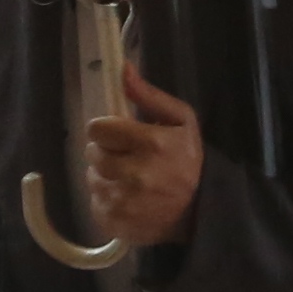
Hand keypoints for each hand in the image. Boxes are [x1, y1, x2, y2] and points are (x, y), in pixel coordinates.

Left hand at [83, 62, 203, 250]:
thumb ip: (149, 95)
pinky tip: (126, 198)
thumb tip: (123, 68)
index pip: (98, 129)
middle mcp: (136, 174)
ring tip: (127, 179)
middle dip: (105, 152)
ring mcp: (125, 202)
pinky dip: (106, 199)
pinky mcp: (117, 222)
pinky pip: (95, 203)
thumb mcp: (181, 120)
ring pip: (91, 178)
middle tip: (125, 157)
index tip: (116, 135)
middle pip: (92, 154)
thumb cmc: (188, 160)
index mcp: (152, 144)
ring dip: (104, 176)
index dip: (105, 130)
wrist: (201, 210)